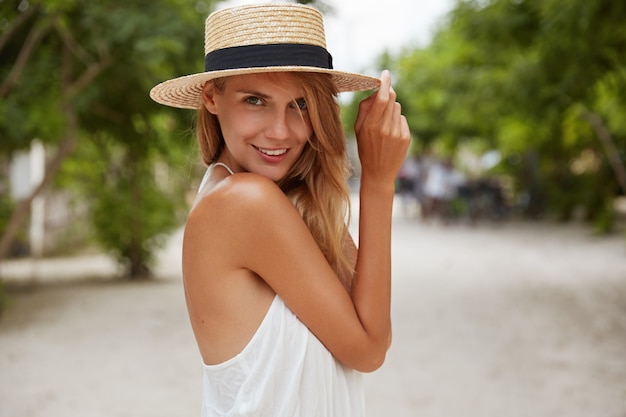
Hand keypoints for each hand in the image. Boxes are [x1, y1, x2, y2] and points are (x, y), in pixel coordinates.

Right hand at [354, 70, 409, 187]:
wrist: (379, 173)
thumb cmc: (366, 149)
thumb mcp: (358, 130)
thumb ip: (365, 109)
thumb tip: (375, 93)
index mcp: (371, 125)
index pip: (381, 97)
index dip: (384, 83)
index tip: (385, 73)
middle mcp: (385, 128)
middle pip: (391, 98)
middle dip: (386, 94)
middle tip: (381, 99)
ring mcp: (397, 133)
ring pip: (397, 108)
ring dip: (391, 110)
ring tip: (384, 125)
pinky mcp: (406, 137)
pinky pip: (402, 119)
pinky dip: (396, 121)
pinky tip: (391, 134)